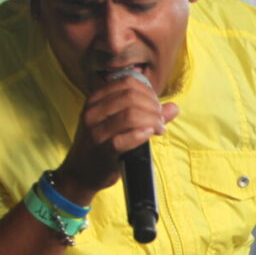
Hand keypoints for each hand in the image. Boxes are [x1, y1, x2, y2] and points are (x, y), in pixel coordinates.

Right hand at [57, 72, 179, 202]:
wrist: (81, 172)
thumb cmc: (103, 144)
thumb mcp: (119, 123)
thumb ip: (147, 113)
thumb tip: (174, 107)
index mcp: (96, 100)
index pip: (127, 83)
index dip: (148, 92)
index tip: (157, 105)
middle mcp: (93, 112)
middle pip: (131, 97)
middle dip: (153, 106)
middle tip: (161, 119)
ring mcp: (96, 132)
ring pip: (130, 115)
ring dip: (152, 120)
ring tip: (159, 129)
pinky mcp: (102, 151)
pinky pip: (124, 139)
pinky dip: (141, 134)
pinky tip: (150, 135)